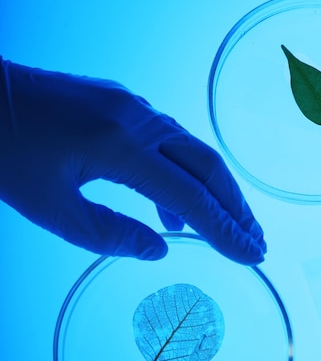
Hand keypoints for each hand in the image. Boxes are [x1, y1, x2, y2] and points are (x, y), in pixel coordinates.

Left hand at [0, 57, 265, 264]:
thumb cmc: (6, 153)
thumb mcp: (53, 209)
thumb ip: (110, 235)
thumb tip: (159, 248)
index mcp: (121, 148)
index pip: (190, 198)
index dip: (224, 231)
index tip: (250, 254)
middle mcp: (137, 121)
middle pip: (207, 168)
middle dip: (236, 209)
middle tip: (256, 241)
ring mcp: (132, 108)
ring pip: (192, 152)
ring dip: (216, 192)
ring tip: (228, 229)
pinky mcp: (123, 105)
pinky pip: (168, 142)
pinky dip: (183, 176)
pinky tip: (175, 210)